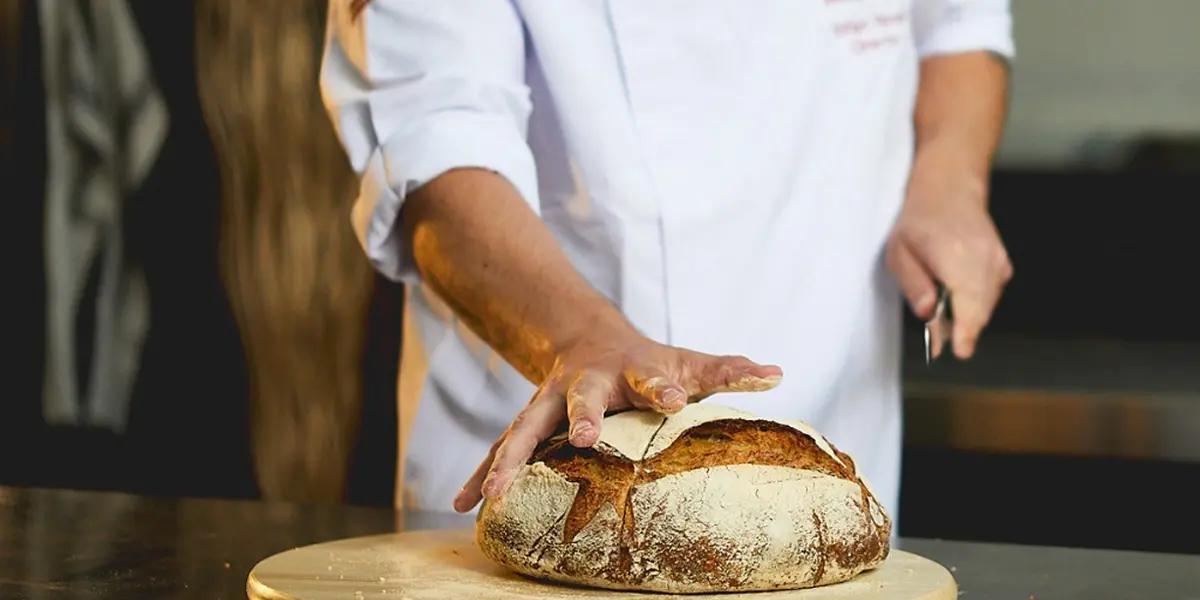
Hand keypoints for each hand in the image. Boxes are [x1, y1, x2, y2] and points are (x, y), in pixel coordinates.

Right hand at [451, 329, 782, 512]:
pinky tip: (466, 506)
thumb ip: (728, 369)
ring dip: (509, 459)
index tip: (672, 399)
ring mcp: (548, 404)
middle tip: (583, 437)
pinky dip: (481, 474)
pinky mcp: (528, 424)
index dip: (662, 387)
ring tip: (495, 494)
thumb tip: (777, 373)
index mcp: (627, 370)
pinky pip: (500, 449)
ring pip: (524, 429)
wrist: (586, 340)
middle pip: (578, 399)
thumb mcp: (687, 362)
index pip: (650, 376)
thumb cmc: (647, 363)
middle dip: (579, 418)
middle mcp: (581, 385)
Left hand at [885, 155, 1011, 359]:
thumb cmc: (919, 221)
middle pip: (980, 311)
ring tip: (942, 302)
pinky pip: (990, 295)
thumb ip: (915, 286)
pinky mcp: (1003, 265)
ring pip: (986, 306)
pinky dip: (974, 302)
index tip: (959, 350)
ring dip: (966, 315)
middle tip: (940, 336)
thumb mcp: (899, 253)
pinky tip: (956, 290)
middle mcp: (984, 259)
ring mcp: (998, 261)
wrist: (949, 189)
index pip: (969, 304)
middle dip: (961, 329)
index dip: (964, 332)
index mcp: (957, 256)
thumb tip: (929, 314)